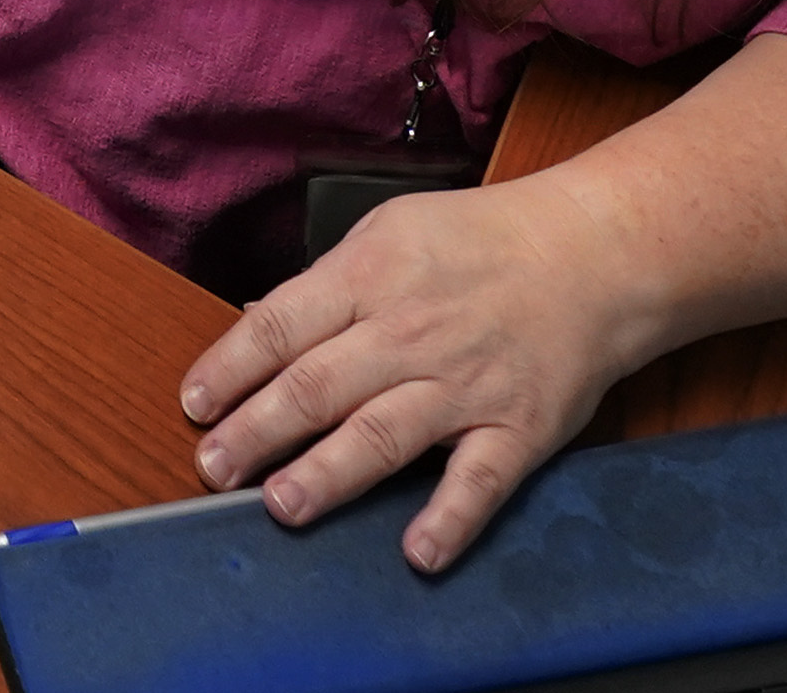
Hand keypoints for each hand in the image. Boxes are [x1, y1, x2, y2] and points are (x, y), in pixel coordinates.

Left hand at [178, 175, 644, 570]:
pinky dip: (450, 519)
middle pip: (316, 386)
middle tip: (213, 467)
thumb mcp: (389, 234)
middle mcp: (410, 333)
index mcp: (369, 277)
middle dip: (256, 430)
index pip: (280, 327)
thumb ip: (326, 287)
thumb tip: (258, 328)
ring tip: (280, 506)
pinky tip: (417, 552)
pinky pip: (479, 481)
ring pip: (382, 435)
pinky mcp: (518, 428)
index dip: (229, 369)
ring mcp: (465, 385)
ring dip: (327, 475)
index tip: (193, 405)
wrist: (593, 255)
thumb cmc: (480, 243)